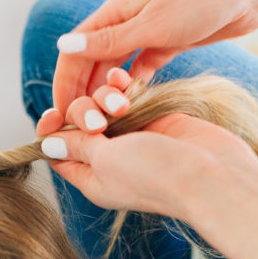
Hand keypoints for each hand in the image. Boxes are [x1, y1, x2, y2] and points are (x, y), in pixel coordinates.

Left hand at [39, 78, 257, 220]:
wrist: (210, 172)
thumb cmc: (156, 174)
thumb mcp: (105, 161)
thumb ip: (77, 147)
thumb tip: (47, 143)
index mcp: (92, 178)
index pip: (58, 153)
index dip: (51, 132)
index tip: (52, 116)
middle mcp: (110, 159)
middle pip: (78, 125)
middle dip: (81, 112)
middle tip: (99, 119)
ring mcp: (132, 138)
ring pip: (102, 107)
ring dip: (104, 97)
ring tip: (120, 102)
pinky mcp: (153, 120)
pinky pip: (127, 97)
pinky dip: (122, 87)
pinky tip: (124, 80)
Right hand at [51, 0, 257, 114]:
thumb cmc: (202, 0)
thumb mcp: (152, 25)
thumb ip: (109, 41)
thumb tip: (63, 46)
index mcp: (114, 12)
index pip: (75, 51)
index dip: (65, 83)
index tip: (62, 115)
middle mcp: (125, 21)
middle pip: (91, 62)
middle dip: (84, 93)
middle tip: (86, 126)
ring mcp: (146, 32)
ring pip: (114, 67)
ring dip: (109, 92)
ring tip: (111, 119)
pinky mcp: (167, 43)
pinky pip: (140, 68)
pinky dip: (134, 86)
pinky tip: (135, 104)